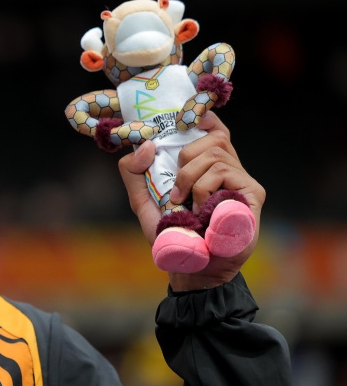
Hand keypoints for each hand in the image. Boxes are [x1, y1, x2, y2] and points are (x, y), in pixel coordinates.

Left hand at [118, 111, 264, 290]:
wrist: (191, 267)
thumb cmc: (172, 235)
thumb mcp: (143, 201)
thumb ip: (134, 172)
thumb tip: (146, 145)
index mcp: (207, 165)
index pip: (212, 127)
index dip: (200, 118)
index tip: (180, 125)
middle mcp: (229, 168)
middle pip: (213, 136)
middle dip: (185, 158)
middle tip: (175, 190)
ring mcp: (243, 180)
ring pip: (215, 153)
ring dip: (190, 178)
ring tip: (186, 204)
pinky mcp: (252, 194)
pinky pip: (225, 173)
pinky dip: (203, 189)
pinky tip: (199, 210)